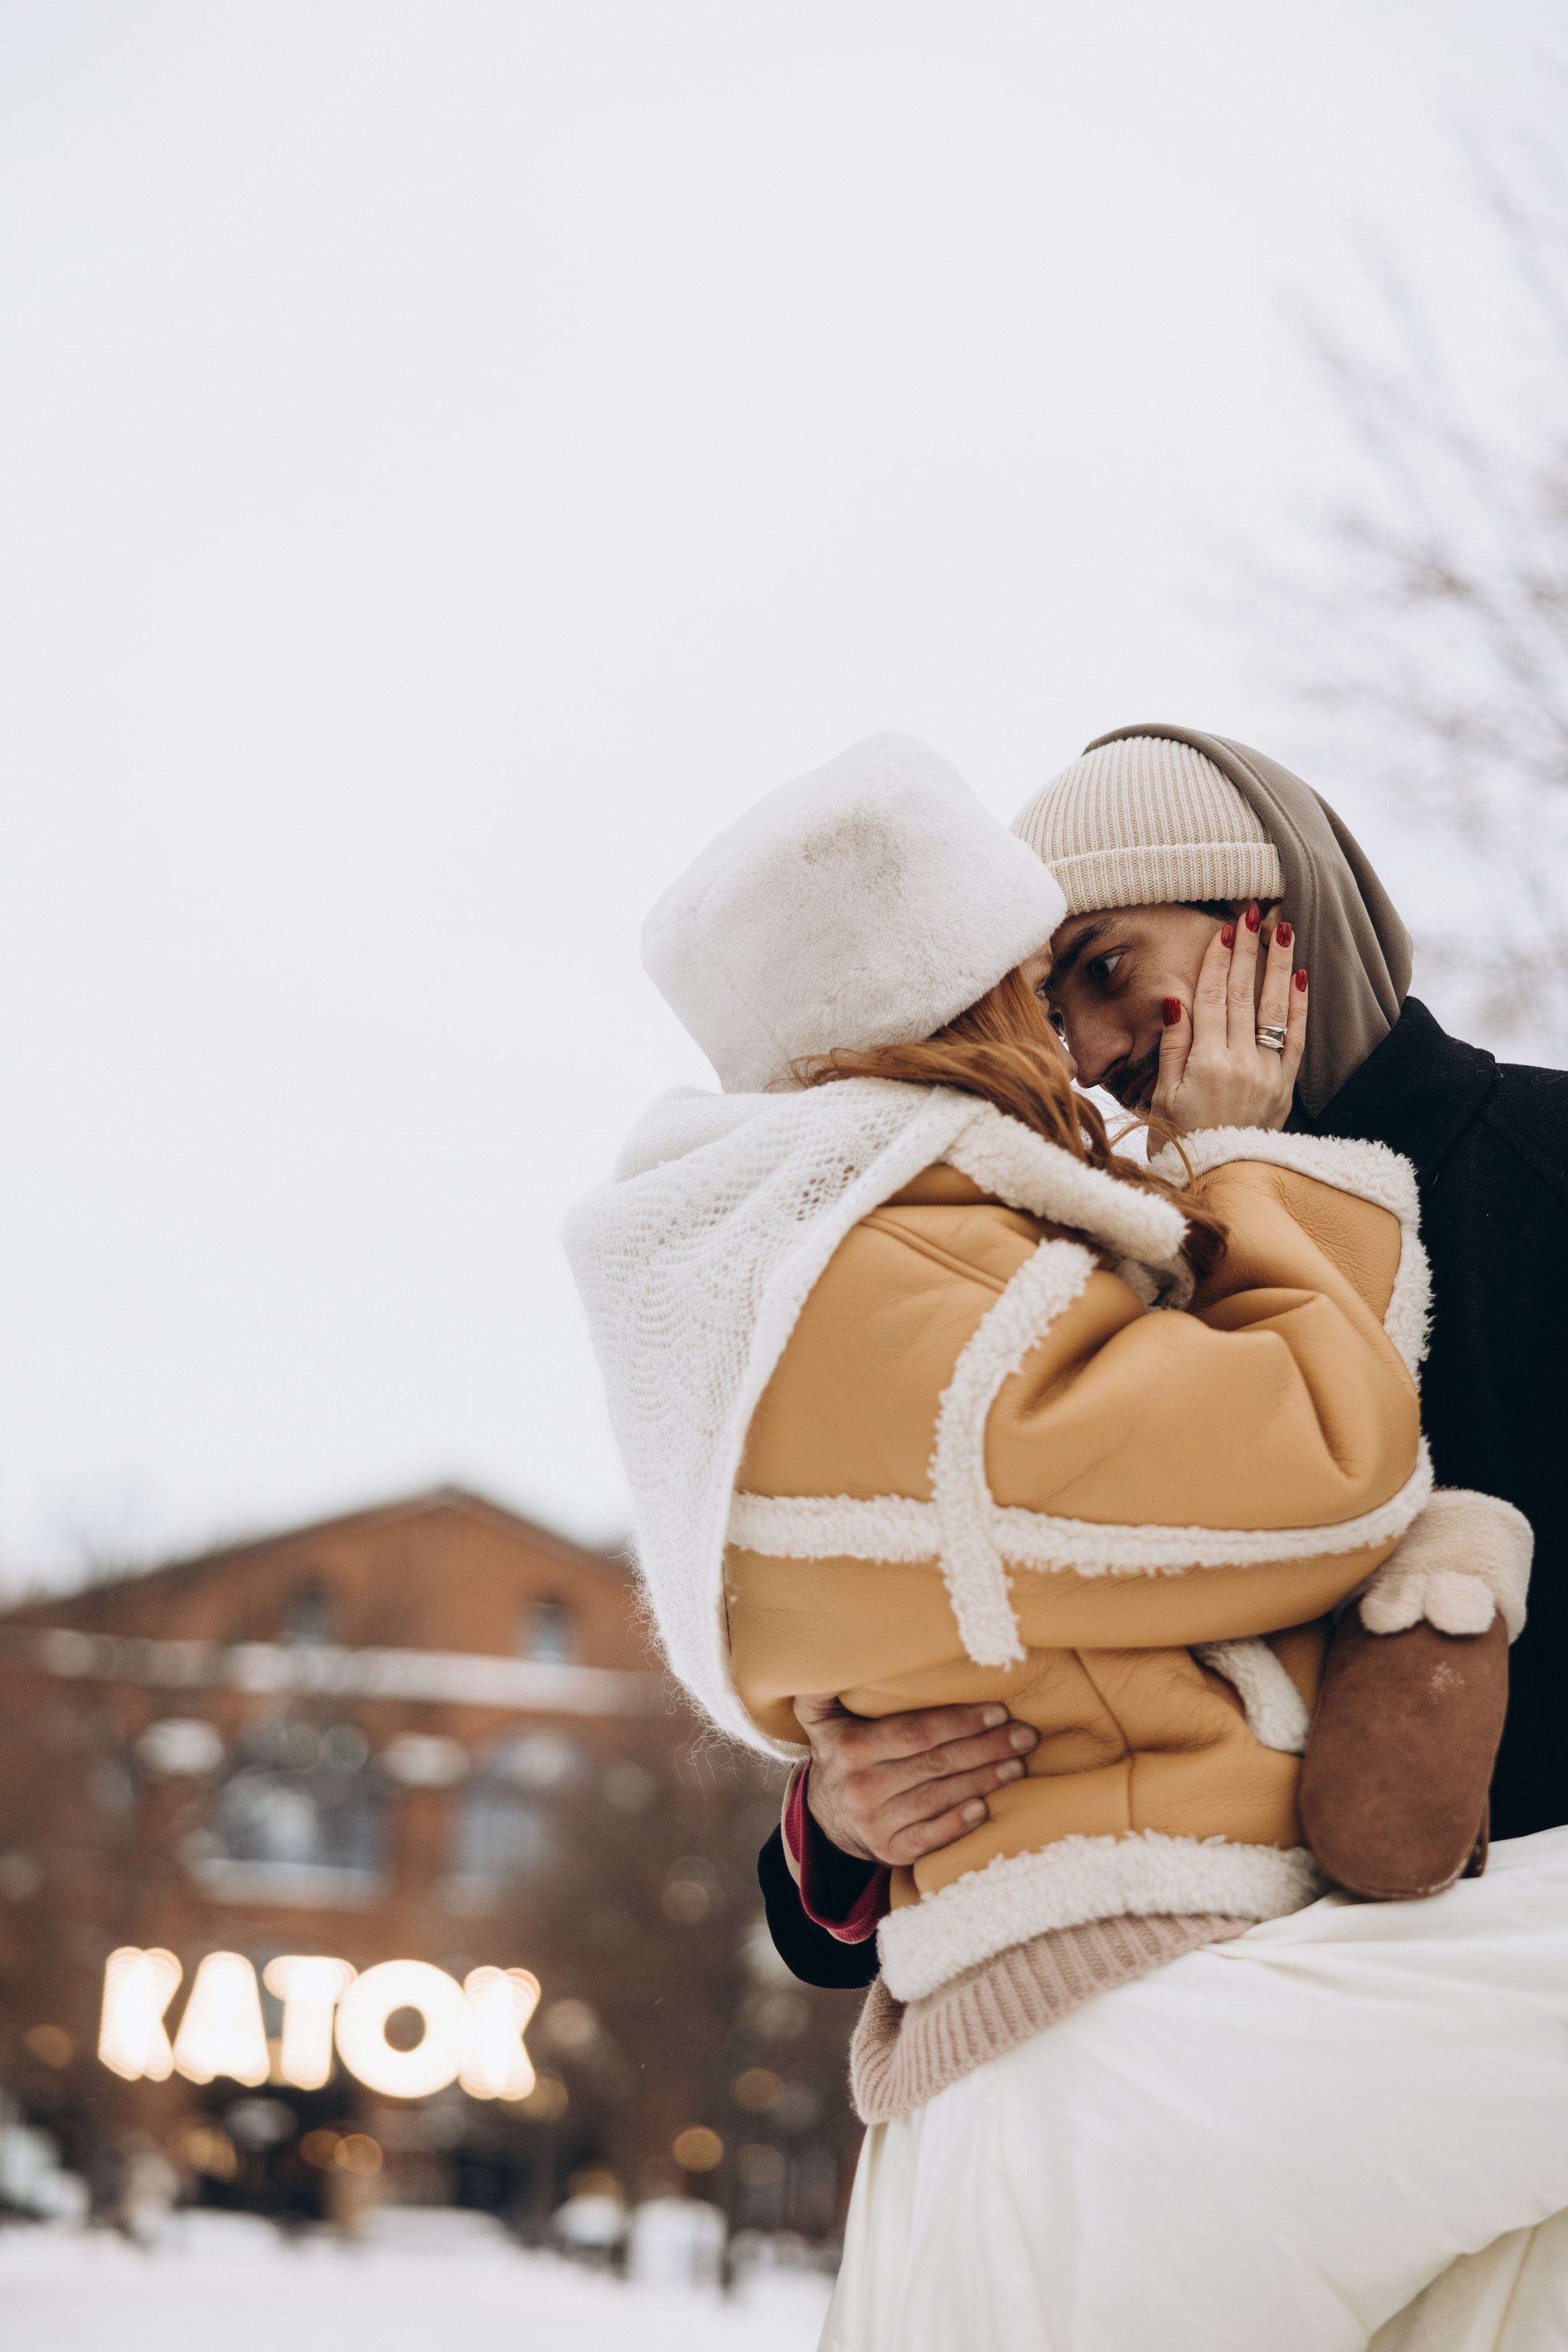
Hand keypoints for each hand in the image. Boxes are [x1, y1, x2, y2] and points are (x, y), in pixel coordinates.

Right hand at [791, 1693, 1037, 1865]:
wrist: (823, 1818)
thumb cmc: (838, 1753)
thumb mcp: (819, 1716)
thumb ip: (824, 1685)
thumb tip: (831, 1647)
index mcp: (852, 1748)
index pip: (916, 1731)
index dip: (960, 1722)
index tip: (998, 1712)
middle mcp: (862, 1787)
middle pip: (936, 1763)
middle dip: (986, 1748)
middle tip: (1025, 1736)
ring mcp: (876, 1823)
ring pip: (939, 1797)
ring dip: (984, 1781)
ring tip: (1018, 1764)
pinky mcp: (889, 1851)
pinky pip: (929, 1838)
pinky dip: (957, 1824)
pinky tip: (984, 1808)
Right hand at [1151, 906, 1305, 1134]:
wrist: (1220, 1182)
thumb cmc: (1181, 1141)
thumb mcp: (1163, 1097)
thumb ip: (1173, 1047)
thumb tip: (1175, 1001)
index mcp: (1204, 1063)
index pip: (1213, 998)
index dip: (1219, 961)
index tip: (1226, 928)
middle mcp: (1240, 1063)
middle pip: (1245, 995)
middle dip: (1251, 949)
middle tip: (1256, 911)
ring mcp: (1267, 1074)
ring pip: (1274, 1009)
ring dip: (1279, 965)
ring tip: (1284, 929)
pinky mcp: (1285, 1088)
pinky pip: (1296, 1040)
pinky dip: (1299, 1007)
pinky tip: (1301, 977)